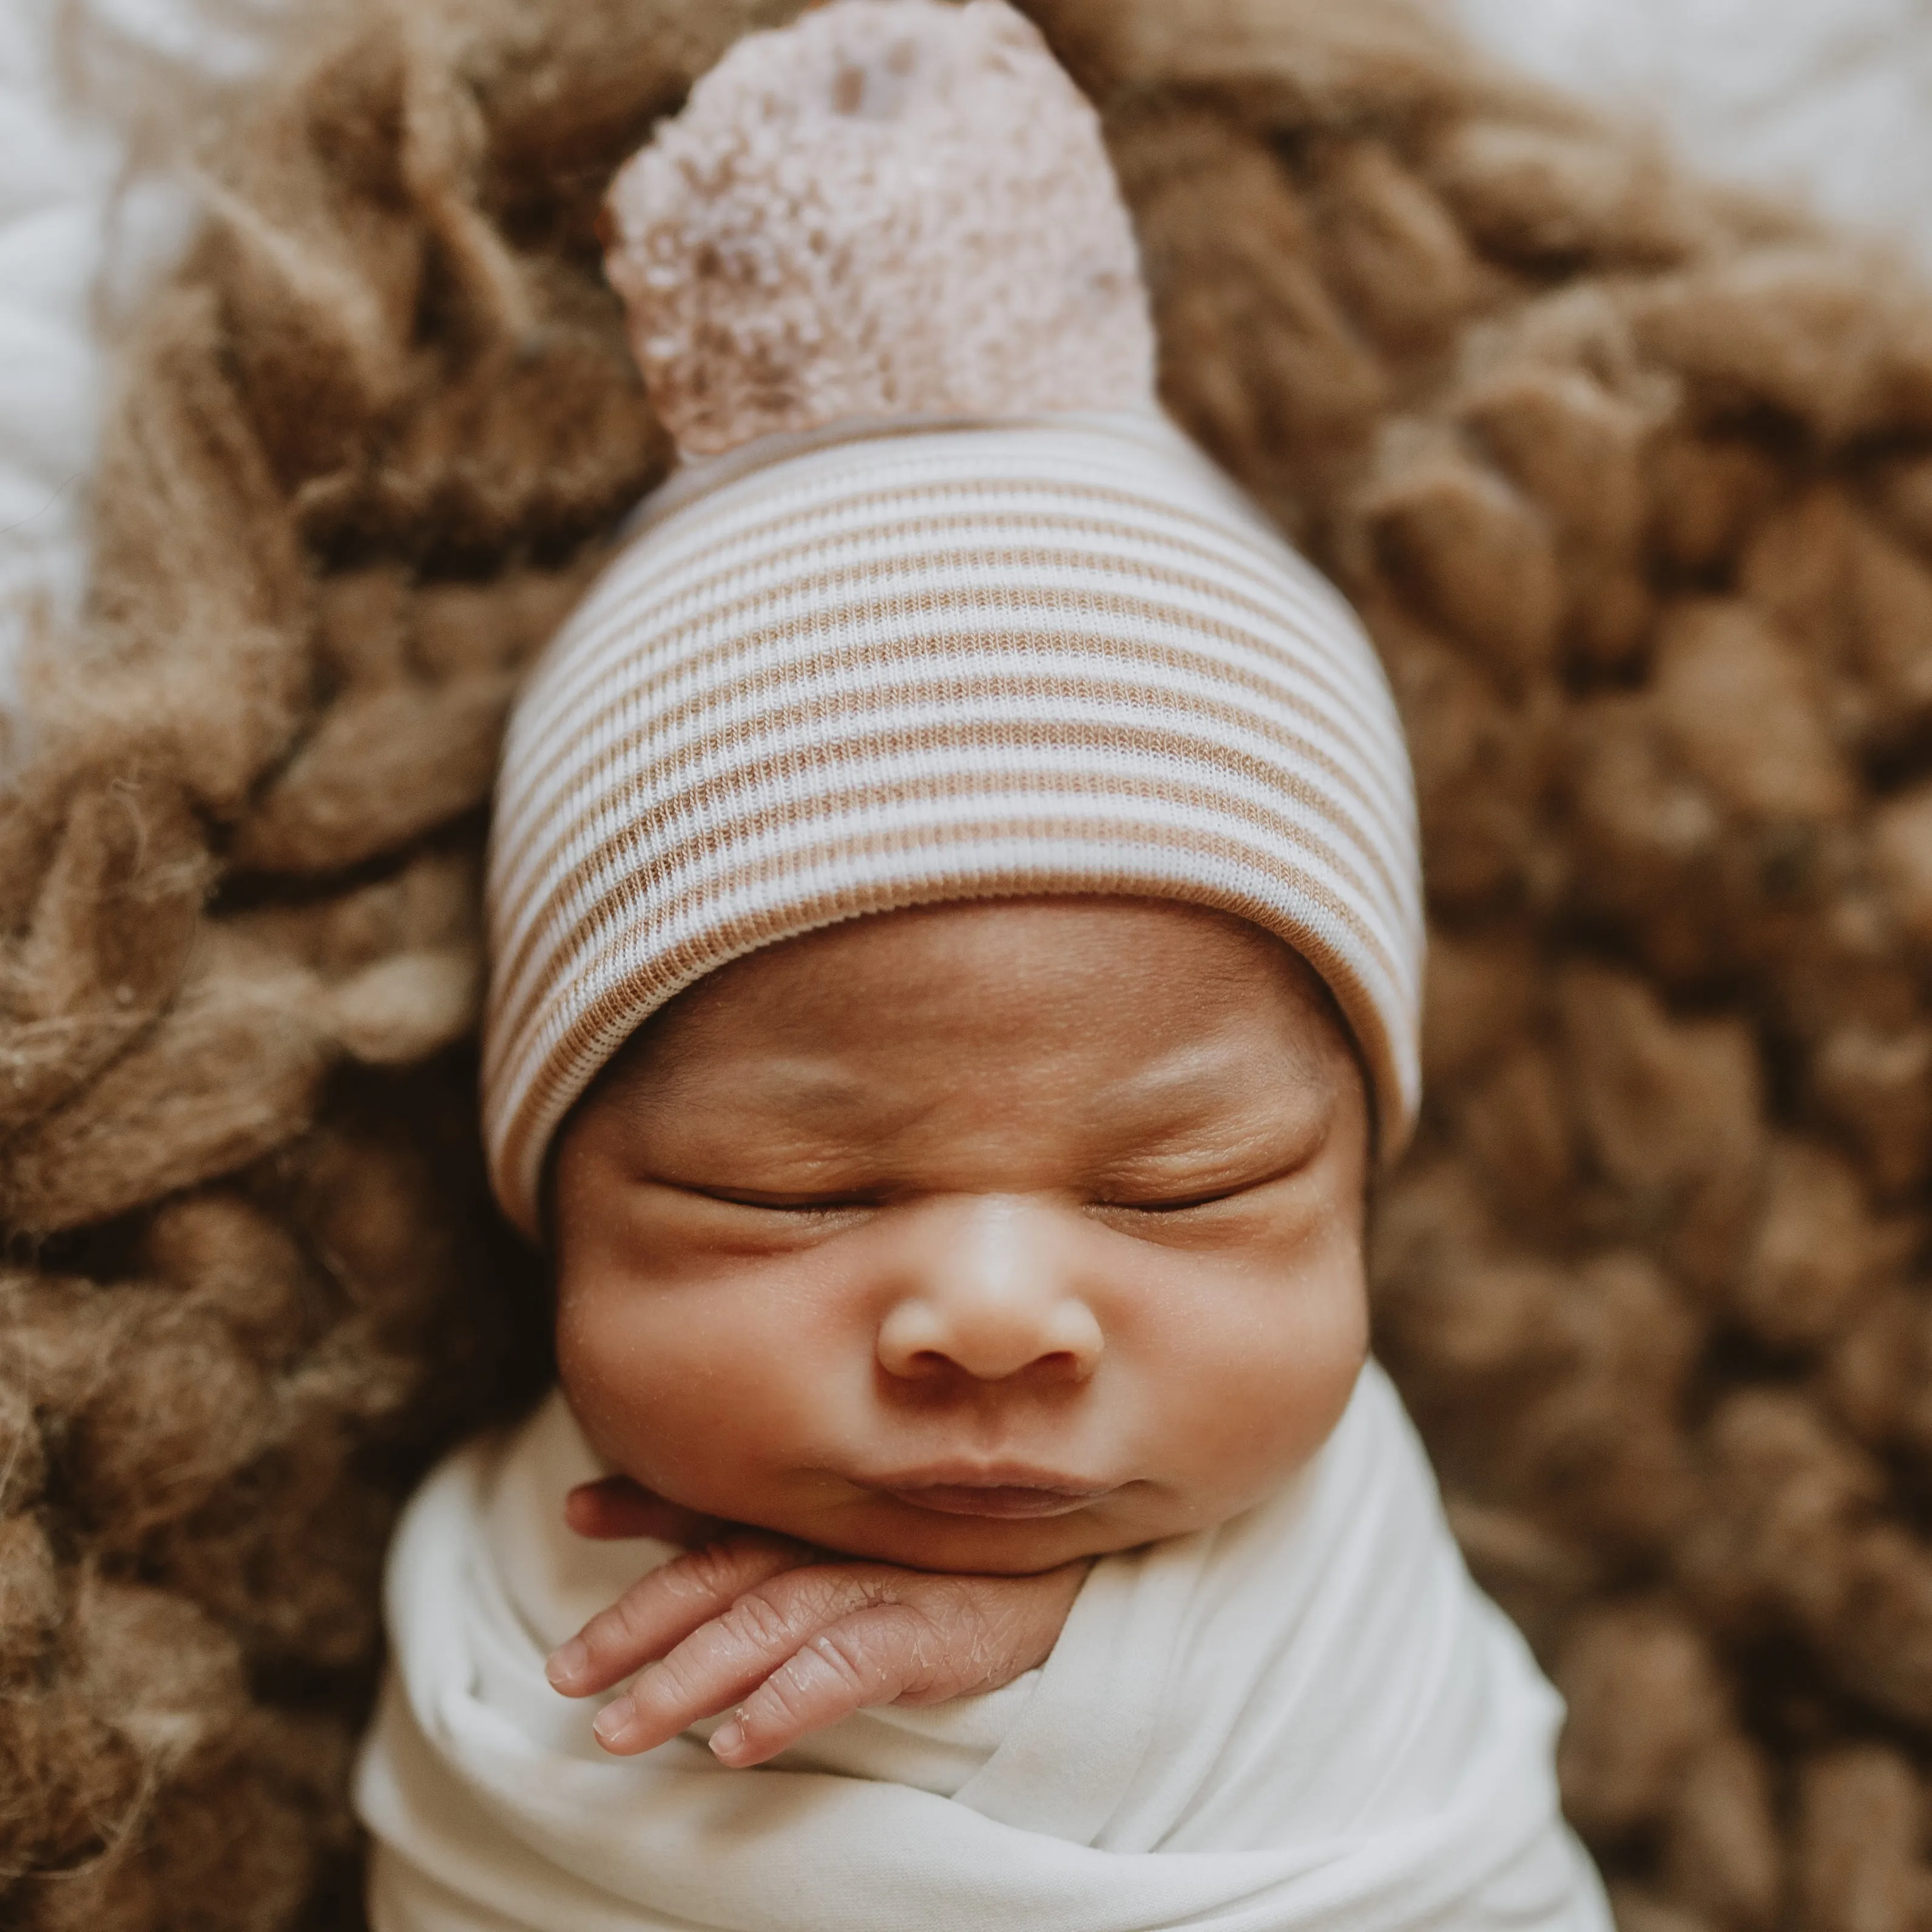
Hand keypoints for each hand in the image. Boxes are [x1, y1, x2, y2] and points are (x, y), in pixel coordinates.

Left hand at [544, 1477, 1087, 1767]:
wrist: (1064, 1576)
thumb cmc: (927, 1552)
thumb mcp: (815, 1530)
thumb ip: (703, 1515)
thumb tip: (582, 1501)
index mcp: (807, 1514)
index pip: (714, 1513)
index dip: (644, 1508)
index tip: (577, 1513)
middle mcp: (836, 1540)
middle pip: (722, 1576)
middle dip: (638, 1625)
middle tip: (565, 1677)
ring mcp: (881, 1584)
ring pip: (768, 1625)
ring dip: (691, 1676)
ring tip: (623, 1728)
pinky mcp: (928, 1636)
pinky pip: (846, 1669)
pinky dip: (789, 1700)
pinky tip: (737, 1741)